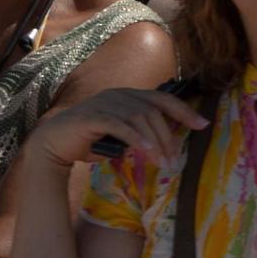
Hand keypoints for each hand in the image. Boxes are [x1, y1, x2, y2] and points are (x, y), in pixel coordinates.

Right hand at [25, 85, 205, 169]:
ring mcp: (103, 103)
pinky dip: (136, 138)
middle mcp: (117, 94)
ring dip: (155, 142)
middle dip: (168, 136)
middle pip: (153, 112)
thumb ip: (143, 132)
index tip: (202, 125)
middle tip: (175, 159)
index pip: (162, 99)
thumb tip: (168, 142)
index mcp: (128, 95)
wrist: (53, 146)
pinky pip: (119, 125)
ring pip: (139, 118)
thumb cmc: (91, 141)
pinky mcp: (90, 117)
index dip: (184, 110)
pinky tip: (146, 152)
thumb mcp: (123, 136)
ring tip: (163, 162)